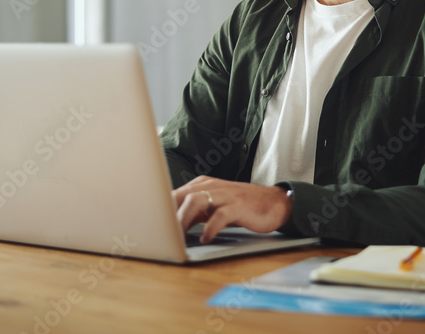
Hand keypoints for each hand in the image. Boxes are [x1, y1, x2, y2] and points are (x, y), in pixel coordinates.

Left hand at [172, 176, 292, 243]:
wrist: (273, 203)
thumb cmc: (241, 206)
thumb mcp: (214, 206)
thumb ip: (194, 212)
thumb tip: (171, 225)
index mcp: (203, 185)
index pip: (175, 194)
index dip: (161, 210)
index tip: (151, 226)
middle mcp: (212, 186)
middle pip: (181, 196)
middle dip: (168, 215)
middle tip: (161, 234)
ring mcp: (225, 195)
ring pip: (196, 201)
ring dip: (183, 220)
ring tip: (178, 236)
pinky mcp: (238, 206)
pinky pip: (219, 216)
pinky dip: (209, 228)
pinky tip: (204, 238)